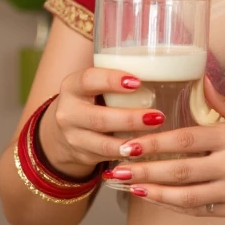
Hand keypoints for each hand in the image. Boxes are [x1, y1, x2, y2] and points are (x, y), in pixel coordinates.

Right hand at [37, 67, 167, 179]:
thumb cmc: (92, 98)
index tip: (137, 82)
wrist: (64, 129)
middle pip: (99, 118)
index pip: (88, 80)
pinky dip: (127, 156)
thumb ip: (117, 78)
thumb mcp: (94, 84)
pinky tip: (144, 152)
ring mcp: (73, 138)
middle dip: (130, 119)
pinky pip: (106, 158)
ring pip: (103, 144)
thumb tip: (161, 66)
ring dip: (131, 143)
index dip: (111, 80)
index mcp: (72, 86)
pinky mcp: (82, 156)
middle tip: (158, 116)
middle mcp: (68, 113)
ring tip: (154, 139)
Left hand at [104, 76, 224, 221]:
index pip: (185, 139)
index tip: (129, 143)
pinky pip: (199, 210)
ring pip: (184, 196)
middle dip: (143, 171)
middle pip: (179, 170)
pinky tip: (158, 199)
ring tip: (129, 187)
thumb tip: (198, 79)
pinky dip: (176, 205)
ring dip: (153, 193)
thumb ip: (223, 103)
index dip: (153, 143)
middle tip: (116, 169)